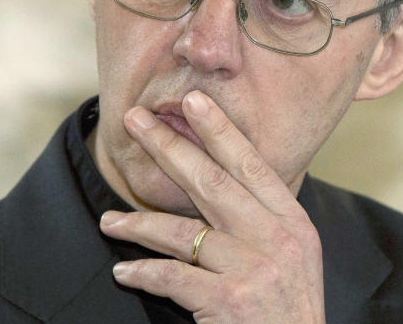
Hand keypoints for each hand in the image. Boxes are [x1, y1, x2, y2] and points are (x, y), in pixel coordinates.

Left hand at [99, 90, 324, 323]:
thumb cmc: (288, 312)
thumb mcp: (292, 258)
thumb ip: (262, 222)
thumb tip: (218, 183)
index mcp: (293, 223)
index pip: (251, 164)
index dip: (220, 130)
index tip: (194, 101)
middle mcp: (277, 239)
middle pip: (211, 182)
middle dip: (168, 148)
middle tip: (135, 122)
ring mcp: (255, 269)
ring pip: (182, 231)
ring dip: (138, 223)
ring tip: (109, 221)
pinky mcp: (231, 300)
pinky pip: (172, 275)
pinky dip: (143, 271)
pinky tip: (123, 270)